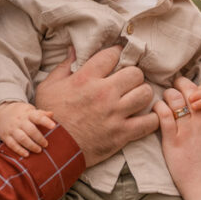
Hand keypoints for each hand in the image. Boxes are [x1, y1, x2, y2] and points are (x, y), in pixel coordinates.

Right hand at [0, 102, 53, 157]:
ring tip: (39, 150)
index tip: (53, 126)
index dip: (46, 121)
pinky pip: (12, 144)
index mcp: (28, 114)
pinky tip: (27, 154)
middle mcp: (19, 121)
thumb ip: (41, 114)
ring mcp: (12, 129)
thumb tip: (52, 114)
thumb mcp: (31, 111)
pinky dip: (19, 150)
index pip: (38, 117)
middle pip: (31, 130)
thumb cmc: (22, 114)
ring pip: (22, 138)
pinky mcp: (5, 136)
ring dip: (31, 146)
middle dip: (39, 139)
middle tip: (46, 144)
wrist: (1, 114)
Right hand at [35, 46, 157, 165]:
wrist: (54, 150)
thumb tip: (75, 49)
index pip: (112, 55)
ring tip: (136, 97)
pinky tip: (145, 116)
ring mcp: (115, 114)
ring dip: (143, 94)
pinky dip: (152, 118)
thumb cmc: (51, 117)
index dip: (117, 53)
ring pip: (146, 93)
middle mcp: (103, 94)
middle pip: (135, 73)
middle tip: (128, 81)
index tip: (118, 57)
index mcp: (85, 79)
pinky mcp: (122, 133)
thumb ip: (64, 66)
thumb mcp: (49, 87)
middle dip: (133, 75)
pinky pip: (150, 122)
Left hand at [156, 78, 200, 199]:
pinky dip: (158, 108)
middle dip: (178, 85)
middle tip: (171, 85)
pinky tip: (155, 109)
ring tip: (163, 96)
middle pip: (187, 92)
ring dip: (167, 95)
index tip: (183, 84)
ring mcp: (186, 130)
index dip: (190, 86)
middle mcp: (200, 121)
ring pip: (174, 100)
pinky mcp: (172, 142)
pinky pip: (163, 116)